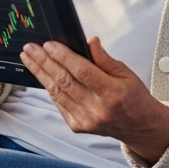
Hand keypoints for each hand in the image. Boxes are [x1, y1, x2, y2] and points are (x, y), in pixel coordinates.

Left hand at [20, 37, 168, 161]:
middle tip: (30, 48)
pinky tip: (41, 74)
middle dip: (44, 62)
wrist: (139, 126)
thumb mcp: (126, 73)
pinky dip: (49, 87)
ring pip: (57, 92)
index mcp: (112, 93)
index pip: (82, 71)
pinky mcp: (77, 126)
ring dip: (40, 73)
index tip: (49, 44)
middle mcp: (97, 109)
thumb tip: (90, 41)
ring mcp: (85, 119)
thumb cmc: (134, 98)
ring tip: (29, 58)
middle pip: (64, 81)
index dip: (63, 57)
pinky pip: (58, 103)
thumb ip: (105, 59)